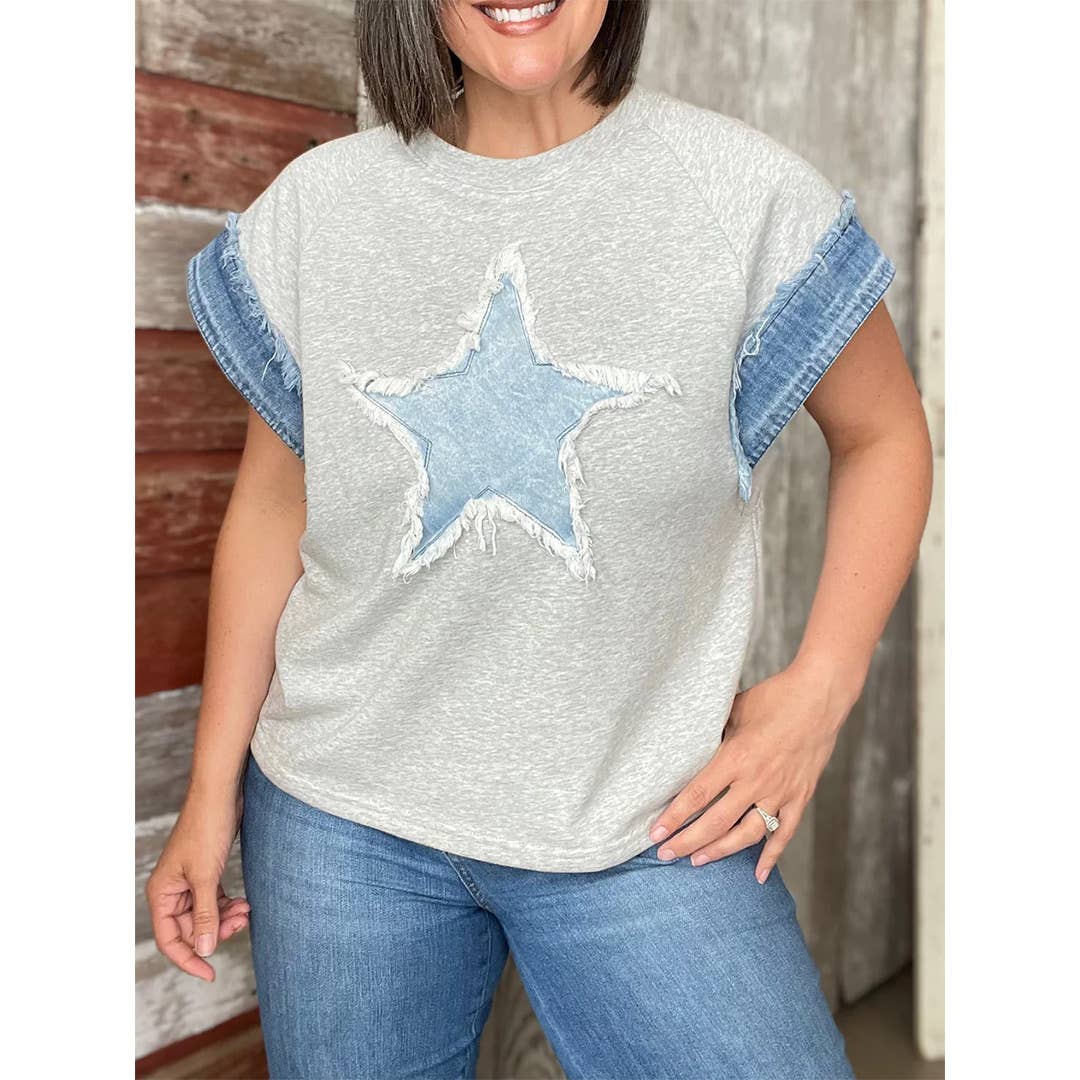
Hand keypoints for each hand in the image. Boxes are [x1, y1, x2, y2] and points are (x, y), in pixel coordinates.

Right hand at [144, 784, 250, 981]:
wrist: (220, 794)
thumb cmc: (207, 829)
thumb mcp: (206, 877)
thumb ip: (205, 915)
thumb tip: (204, 950)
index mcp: (161, 893)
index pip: (169, 939)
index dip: (189, 959)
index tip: (209, 974)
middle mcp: (172, 890)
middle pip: (189, 928)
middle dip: (215, 932)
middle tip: (241, 924)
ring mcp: (189, 881)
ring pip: (205, 915)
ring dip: (225, 919)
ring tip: (247, 912)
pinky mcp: (206, 872)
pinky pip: (214, 900)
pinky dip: (228, 906)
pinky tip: (245, 905)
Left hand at [647, 661, 850, 882]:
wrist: (820, 698)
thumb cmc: (774, 698)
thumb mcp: (735, 709)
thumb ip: (713, 732)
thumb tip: (689, 744)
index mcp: (737, 756)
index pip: (698, 794)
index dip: (675, 817)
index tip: (656, 832)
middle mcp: (757, 780)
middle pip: (716, 821)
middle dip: (687, 841)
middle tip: (665, 854)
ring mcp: (780, 792)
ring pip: (746, 834)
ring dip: (720, 851)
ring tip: (697, 860)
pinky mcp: (800, 797)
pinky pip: (784, 833)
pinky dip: (771, 856)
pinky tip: (758, 874)